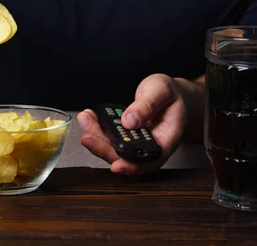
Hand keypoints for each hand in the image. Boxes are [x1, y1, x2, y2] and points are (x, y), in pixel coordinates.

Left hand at [78, 74, 193, 174]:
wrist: (169, 93)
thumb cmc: (171, 94)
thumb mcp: (162, 91)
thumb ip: (148, 105)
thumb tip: (130, 121)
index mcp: (166, 140)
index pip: (149, 161)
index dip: (132, 166)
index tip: (116, 165)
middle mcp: (149, 146)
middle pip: (125, 157)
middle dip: (103, 148)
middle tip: (87, 136)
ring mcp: (136, 142)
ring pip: (113, 148)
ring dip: (96, 136)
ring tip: (85, 118)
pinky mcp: (125, 136)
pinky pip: (109, 137)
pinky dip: (96, 128)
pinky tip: (89, 117)